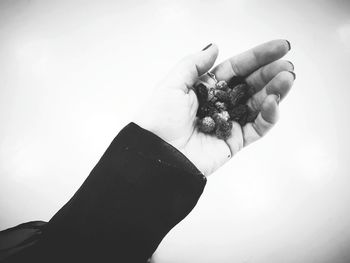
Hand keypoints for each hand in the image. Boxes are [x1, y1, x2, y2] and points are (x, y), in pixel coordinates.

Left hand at [134, 40, 294, 175]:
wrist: (156, 154)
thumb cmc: (159, 118)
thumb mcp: (172, 84)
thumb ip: (194, 65)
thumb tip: (215, 47)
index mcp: (206, 88)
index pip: (236, 69)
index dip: (257, 58)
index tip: (279, 47)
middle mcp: (219, 103)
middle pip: (250, 85)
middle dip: (270, 74)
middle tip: (287, 65)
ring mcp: (228, 123)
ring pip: (257, 104)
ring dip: (274, 91)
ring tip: (287, 79)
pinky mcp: (234, 142)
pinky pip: (256, 128)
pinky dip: (268, 115)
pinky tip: (273, 102)